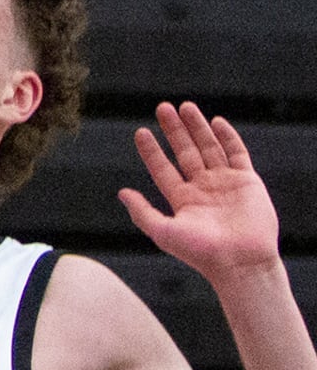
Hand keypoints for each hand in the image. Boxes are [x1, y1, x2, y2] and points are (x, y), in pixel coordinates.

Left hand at [119, 101, 279, 278]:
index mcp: (184, 200)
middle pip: (186, 152)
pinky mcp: (248, 182)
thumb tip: (121, 193)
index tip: (141, 132)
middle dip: (174, 131)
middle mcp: (204, 189)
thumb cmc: (202, 253)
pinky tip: (216, 122)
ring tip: (185, 106)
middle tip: (162, 107)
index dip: (152, 151)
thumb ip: (142, 212)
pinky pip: (237, 153)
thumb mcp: (164, 232)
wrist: (241, 263)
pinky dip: (228, 137)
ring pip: (209, 148)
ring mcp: (225, 183)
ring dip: (198, 127)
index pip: (163, 169)